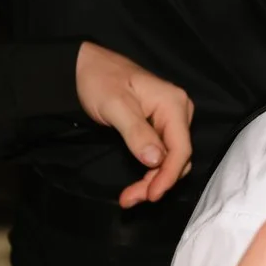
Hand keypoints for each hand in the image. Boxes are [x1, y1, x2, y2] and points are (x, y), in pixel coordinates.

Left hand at [75, 42, 196, 206]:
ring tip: (130, 196)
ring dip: (154, 179)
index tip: (150, 196)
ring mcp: (170, 118)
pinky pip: (162, 153)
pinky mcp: (159, 125)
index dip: (168, 175)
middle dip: (158, 181)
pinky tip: (137, 183)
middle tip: (131, 199)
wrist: (84, 67)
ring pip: (171, 158)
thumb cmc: (98, 81)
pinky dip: (150, 170)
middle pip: (178, 156)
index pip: (181, 148)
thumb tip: (156, 160)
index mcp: (173, 103)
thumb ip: (137, 133)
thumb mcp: (115, 106)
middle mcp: (178, 110)